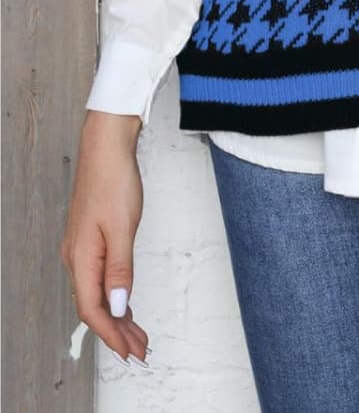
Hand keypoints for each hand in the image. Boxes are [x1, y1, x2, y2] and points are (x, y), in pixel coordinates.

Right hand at [60, 112, 150, 366]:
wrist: (106, 147)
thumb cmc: (113, 181)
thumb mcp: (122, 227)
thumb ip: (120, 269)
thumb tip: (118, 306)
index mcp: (80, 259)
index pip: (93, 309)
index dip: (112, 334)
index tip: (130, 352)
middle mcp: (76, 258)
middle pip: (94, 306)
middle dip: (117, 332)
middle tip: (141, 350)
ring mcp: (82, 249)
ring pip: (97, 294)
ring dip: (117, 316)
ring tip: (138, 336)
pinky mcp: (91, 239)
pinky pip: (100, 278)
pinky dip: (115, 296)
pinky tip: (127, 306)